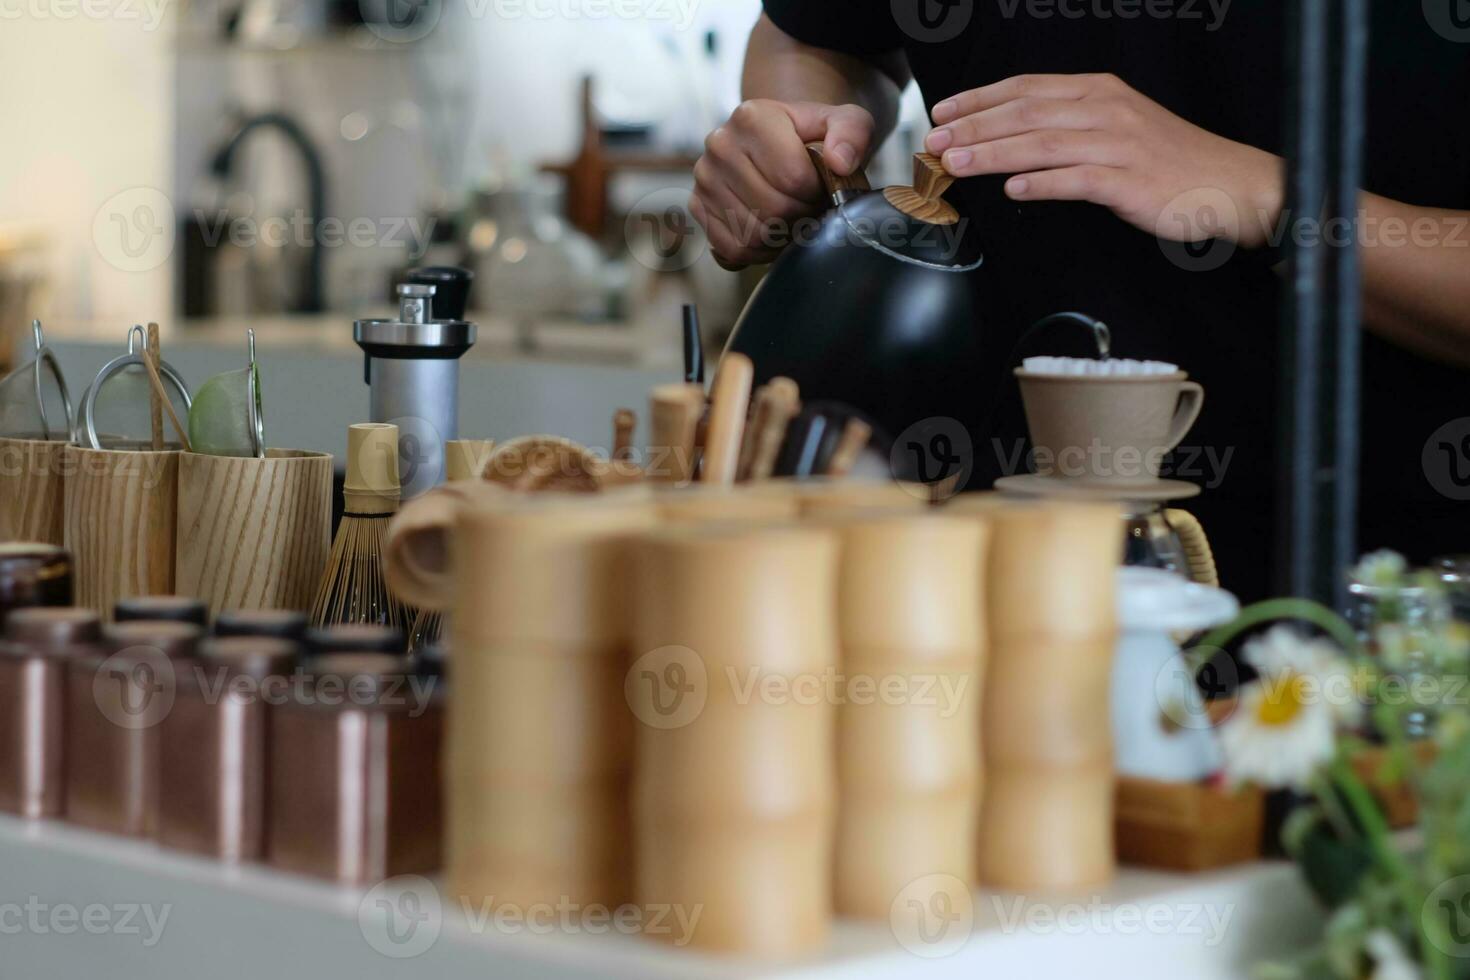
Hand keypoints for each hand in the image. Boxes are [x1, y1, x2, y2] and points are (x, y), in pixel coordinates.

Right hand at [691, 100, 874, 268]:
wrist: (777, 141)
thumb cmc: (812, 136)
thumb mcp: (844, 122)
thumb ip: (852, 132)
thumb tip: (839, 162)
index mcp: (752, 117)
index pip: (793, 177)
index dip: (816, 192)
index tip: (820, 187)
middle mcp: (720, 145)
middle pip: (773, 208)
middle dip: (802, 216)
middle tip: (810, 208)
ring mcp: (705, 178)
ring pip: (754, 233)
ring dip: (783, 236)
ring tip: (794, 218)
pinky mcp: (698, 206)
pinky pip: (733, 248)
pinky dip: (759, 251)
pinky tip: (774, 233)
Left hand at [925, 74, 1283, 247]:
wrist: (1228, 185)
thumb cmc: (1167, 162)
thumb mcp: (1116, 127)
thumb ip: (1068, 125)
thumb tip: (1012, 134)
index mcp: (1098, 91)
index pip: (1026, 87)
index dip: (979, 98)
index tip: (942, 110)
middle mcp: (1105, 110)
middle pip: (1025, 112)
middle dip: (973, 125)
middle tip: (932, 140)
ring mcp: (1117, 145)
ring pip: (1041, 144)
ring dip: (993, 153)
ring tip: (955, 163)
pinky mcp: (1129, 181)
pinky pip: (1076, 180)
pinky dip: (1041, 183)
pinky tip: (1012, 189)